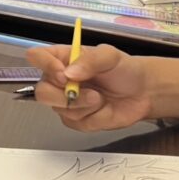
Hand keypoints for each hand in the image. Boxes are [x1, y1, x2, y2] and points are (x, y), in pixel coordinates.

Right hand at [27, 45, 151, 131]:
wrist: (142, 93)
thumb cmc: (124, 69)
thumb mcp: (110, 56)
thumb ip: (89, 60)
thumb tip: (69, 73)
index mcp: (62, 58)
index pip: (36, 57)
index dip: (45, 65)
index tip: (63, 74)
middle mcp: (58, 80)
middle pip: (41, 91)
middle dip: (62, 96)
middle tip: (89, 93)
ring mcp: (65, 102)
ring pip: (59, 109)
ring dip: (83, 106)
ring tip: (101, 98)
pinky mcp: (75, 120)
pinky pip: (74, 123)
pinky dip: (92, 118)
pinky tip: (102, 109)